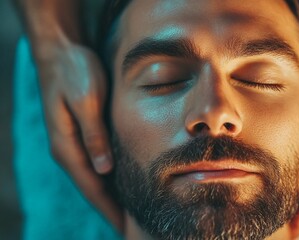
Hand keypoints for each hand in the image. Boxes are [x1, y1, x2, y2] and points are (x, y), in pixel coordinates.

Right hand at [34, 40, 122, 230]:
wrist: (62, 51)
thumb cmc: (75, 73)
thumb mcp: (86, 101)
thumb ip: (94, 136)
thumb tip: (104, 171)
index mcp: (68, 147)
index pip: (92, 188)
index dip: (110, 210)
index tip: (126, 228)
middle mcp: (69, 150)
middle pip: (94, 189)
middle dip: (113, 209)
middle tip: (135, 226)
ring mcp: (75, 144)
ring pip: (96, 178)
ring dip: (112, 197)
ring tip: (134, 212)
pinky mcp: (83, 134)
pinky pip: (98, 164)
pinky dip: (111, 178)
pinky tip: (124, 183)